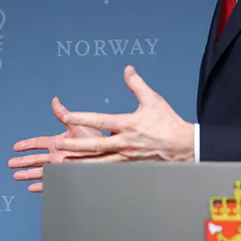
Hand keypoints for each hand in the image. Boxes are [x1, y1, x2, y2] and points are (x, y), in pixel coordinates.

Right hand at [8, 96, 103, 192]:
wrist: (108, 152)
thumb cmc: (96, 138)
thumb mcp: (76, 124)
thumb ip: (63, 114)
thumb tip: (55, 100)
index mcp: (58, 142)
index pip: (38, 143)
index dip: (26, 145)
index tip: (16, 147)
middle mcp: (57, 155)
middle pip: (35, 159)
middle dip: (22, 161)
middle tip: (10, 164)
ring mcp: (61, 166)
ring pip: (39, 171)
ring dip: (27, 174)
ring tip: (16, 176)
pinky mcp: (66, 176)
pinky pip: (51, 182)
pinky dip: (41, 185)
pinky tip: (32, 187)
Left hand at [54, 65, 194, 162]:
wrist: (184, 147)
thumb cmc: (168, 123)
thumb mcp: (153, 100)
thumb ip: (137, 84)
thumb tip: (127, 69)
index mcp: (128, 124)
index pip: (99, 120)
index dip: (80, 117)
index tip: (64, 116)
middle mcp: (125, 142)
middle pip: (94, 145)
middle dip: (74, 145)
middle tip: (56, 145)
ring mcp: (126, 157)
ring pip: (99, 161)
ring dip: (80, 161)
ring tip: (63, 162)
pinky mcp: (130, 166)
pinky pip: (108, 169)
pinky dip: (95, 170)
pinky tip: (83, 171)